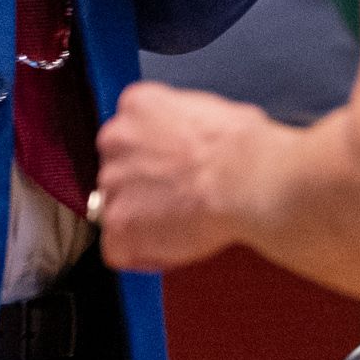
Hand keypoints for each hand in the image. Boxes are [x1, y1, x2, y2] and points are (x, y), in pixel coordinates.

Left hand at [91, 80, 272, 271]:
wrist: (246, 180)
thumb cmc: (243, 148)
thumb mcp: (208, 111)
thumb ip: (179, 128)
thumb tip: (188, 144)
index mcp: (138, 105)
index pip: (129, 134)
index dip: (153, 158)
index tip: (171, 171)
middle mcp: (115, 139)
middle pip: (119, 170)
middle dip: (144, 188)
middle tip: (180, 199)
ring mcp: (113, 183)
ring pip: (118, 209)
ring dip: (143, 220)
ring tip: (184, 223)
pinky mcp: (119, 224)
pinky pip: (119, 250)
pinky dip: (144, 255)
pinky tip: (175, 245)